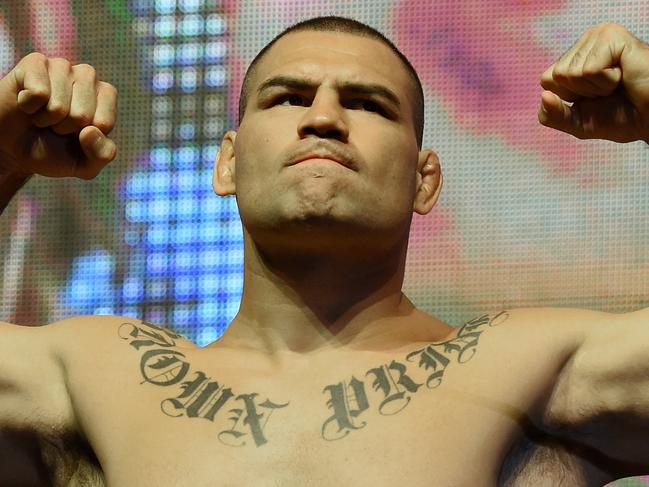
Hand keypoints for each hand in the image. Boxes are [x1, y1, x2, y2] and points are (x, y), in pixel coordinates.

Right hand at [0, 53, 116, 179]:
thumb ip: (102, 155)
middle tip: (54, 125)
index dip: (86, 137)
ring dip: (46, 118)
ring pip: (59, 106)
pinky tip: (26, 102)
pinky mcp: (35, 62)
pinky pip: (38, 93)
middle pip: (82, 115)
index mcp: (106, 96)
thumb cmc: (53, 151)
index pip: (105, 122)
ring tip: (41, 114)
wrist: (12, 147)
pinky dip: (29, 106)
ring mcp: (62, 66)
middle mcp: (87, 76)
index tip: (75, 134)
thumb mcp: (84, 164)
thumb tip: (90, 131)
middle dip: (64, 128)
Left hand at [539, 23, 648, 142]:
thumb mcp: (577, 123)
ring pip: (571, 73)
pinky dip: (606, 81)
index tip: (595, 97)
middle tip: (610, 90)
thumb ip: (553, 116)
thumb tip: (543, 96)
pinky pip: (589, 70)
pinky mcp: (611, 35)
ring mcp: (597, 36)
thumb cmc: (621, 116)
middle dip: (583, 93)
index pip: (546, 81)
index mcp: (574, 59)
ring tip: (618, 83)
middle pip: (557, 76)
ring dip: (597, 87)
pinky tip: (623, 75)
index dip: (569, 98)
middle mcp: (584, 43)